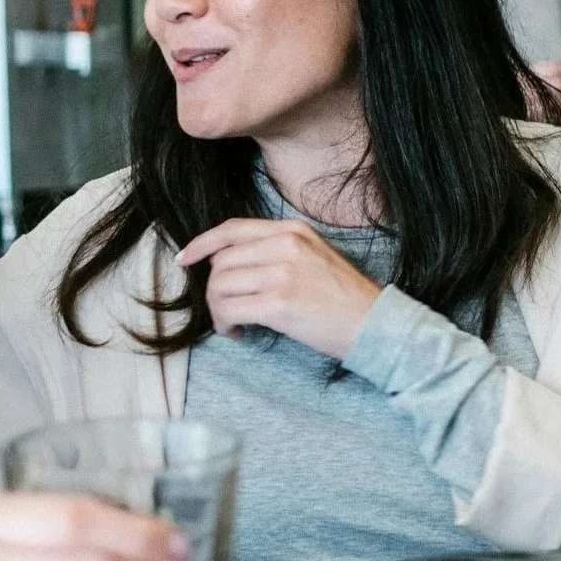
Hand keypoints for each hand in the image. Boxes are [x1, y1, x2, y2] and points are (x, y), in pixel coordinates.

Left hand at [177, 218, 383, 359]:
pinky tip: (238, 331)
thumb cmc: (344, 297)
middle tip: (227, 308)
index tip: (186, 258)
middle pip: (221, 262)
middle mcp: (287, 246)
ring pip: (219, 286)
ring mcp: (283, 274)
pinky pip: (228, 310)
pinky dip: (225, 324)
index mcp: (294, 231)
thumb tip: (230, 261)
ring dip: (218, 309)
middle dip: (214, 289)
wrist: (374, 324)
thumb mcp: (316, 255)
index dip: (202, 243)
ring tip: (233, 322)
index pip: (233, 229)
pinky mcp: (280, 304)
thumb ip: (278, 249)